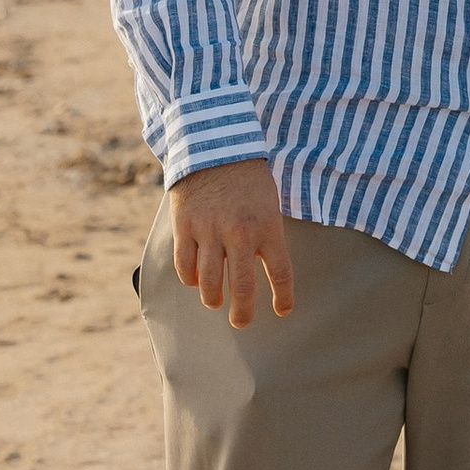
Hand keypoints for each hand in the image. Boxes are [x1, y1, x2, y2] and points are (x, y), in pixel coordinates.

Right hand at [171, 158, 294, 329]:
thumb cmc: (248, 179)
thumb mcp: (268, 204)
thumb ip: (266, 236)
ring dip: (213, 299)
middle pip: (243, 288)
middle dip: (242, 313)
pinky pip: (185, 267)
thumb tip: (262, 270)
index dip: (284, 297)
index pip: (281, 272)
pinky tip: (195, 280)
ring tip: (215, 302)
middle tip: (241, 323)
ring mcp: (210, 231)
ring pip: (210, 284)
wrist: (214, 147)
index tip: (283, 311)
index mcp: (267, 226)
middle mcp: (240, 233)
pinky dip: (190, 279)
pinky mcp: (185, 227)